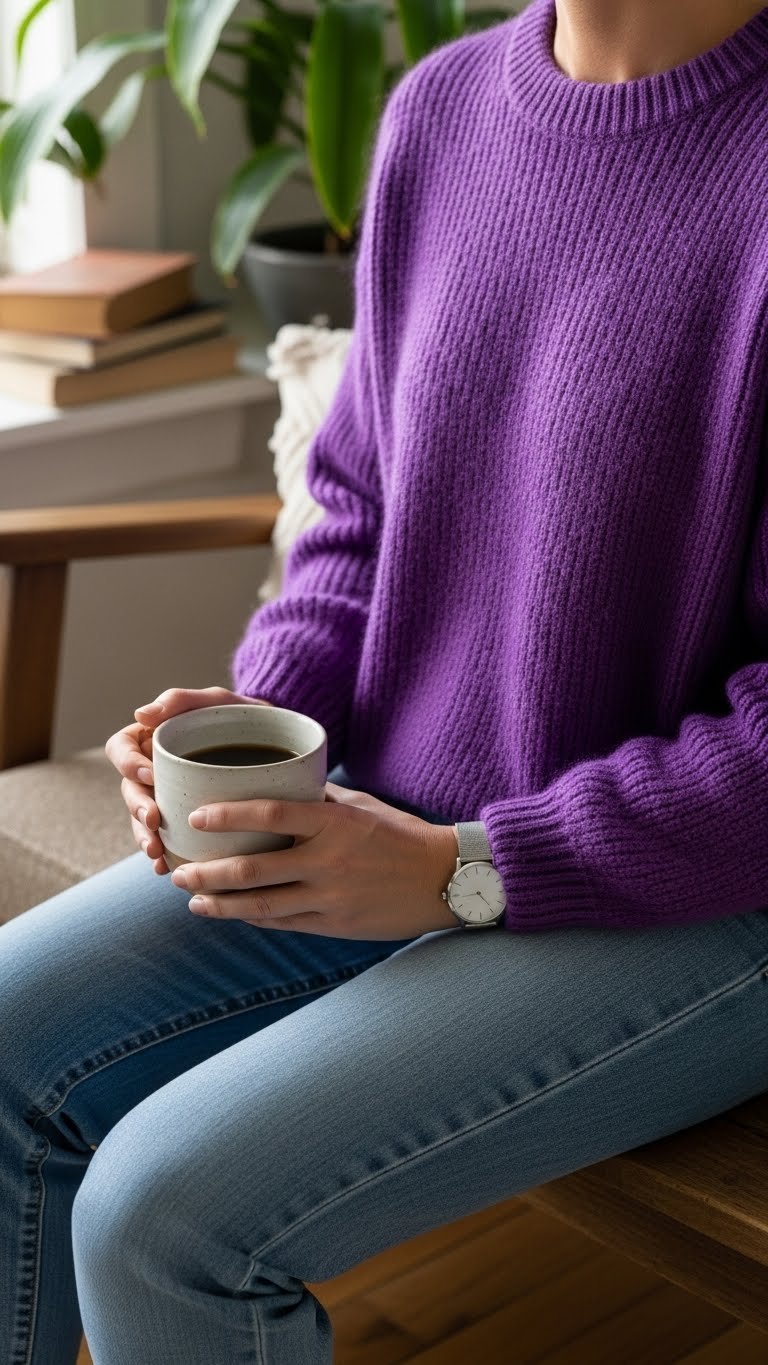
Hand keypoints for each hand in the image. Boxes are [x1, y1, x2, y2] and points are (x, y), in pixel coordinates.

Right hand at [104, 686, 273, 875]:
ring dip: (145, 837)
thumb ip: (182, 700)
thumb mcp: (218, 702)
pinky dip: (165, 855)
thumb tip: (140, 715)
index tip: (150, 776)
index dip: (128, 764)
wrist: (281, 747)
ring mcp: (169, 799)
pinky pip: (168, 841)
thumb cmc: (245, 717)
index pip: (121, 749)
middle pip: (130, 791)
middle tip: (154, 823)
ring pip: (144, 820)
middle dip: (137, 810)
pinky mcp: (187, 822)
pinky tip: (169, 866)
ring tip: (158, 853)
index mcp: (152, 739)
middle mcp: (154, 771)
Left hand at [169, 780, 460, 938]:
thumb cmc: (399, 834)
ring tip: (192, 899)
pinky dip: (253, 919)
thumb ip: (316, 802)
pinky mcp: (336, 925)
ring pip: (261, 906)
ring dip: (220, 905)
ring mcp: (331, 897)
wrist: (445, 879)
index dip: (227, 816)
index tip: (195, 817)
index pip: (269, 814)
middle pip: (253, 869)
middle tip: (178, 871)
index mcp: (334, 822)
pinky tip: (231, 914)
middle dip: (207, 873)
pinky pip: (284, 923)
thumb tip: (270, 789)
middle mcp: (329, 860)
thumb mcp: (359, 806)